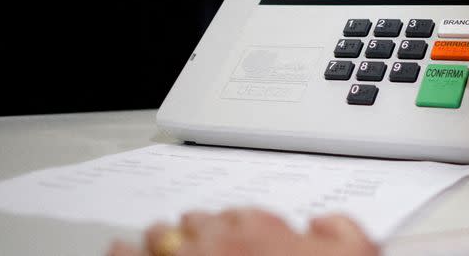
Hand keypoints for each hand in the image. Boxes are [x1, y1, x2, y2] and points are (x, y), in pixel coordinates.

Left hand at [107, 208, 378, 255]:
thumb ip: (340, 231)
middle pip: (196, 224)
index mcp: (262, 229)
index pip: (236, 217)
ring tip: (138, 242)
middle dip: (188, 231)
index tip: (222, 232)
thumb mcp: (351, 252)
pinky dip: (124, 255)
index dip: (225, 227)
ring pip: (161, 240)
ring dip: (153, 240)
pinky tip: (116, 250)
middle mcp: (222, 240)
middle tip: (180, 238)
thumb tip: (327, 222)